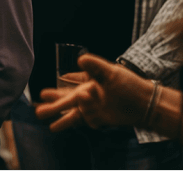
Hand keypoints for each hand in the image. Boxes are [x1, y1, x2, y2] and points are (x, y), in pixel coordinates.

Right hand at [36, 54, 152, 131]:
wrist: (145, 105)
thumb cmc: (129, 84)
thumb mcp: (111, 71)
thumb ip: (94, 65)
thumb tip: (79, 59)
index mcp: (90, 81)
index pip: (72, 81)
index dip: (63, 81)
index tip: (54, 81)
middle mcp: (90, 94)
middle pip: (67, 99)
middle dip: (53, 102)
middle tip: (37, 107)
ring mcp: (94, 107)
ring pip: (72, 112)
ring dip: (59, 116)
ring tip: (45, 120)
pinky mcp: (99, 118)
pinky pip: (84, 120)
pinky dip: (72, 122)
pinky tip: (61, 125)